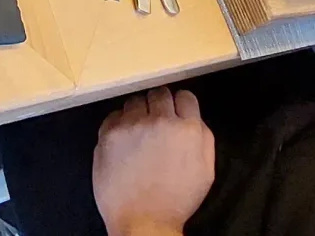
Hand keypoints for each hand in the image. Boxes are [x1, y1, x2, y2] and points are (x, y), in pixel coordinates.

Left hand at [93, 87, 214, 235]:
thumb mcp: (206, 171)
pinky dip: (119, 124)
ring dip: (138, 113)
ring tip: (138, 134)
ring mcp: (132, 125)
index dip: (179, 106)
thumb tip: (192, 117)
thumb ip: (203, 137)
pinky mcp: (109, 133)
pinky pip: (114, 115)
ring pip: (135, 101)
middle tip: (155, 124)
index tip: (174, 115)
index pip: (185, 96)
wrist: (142, 221)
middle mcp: (160, 120)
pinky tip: (123, 142)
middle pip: (159, 93)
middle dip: (159, 106)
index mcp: (188, 129)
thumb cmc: (176, 200)